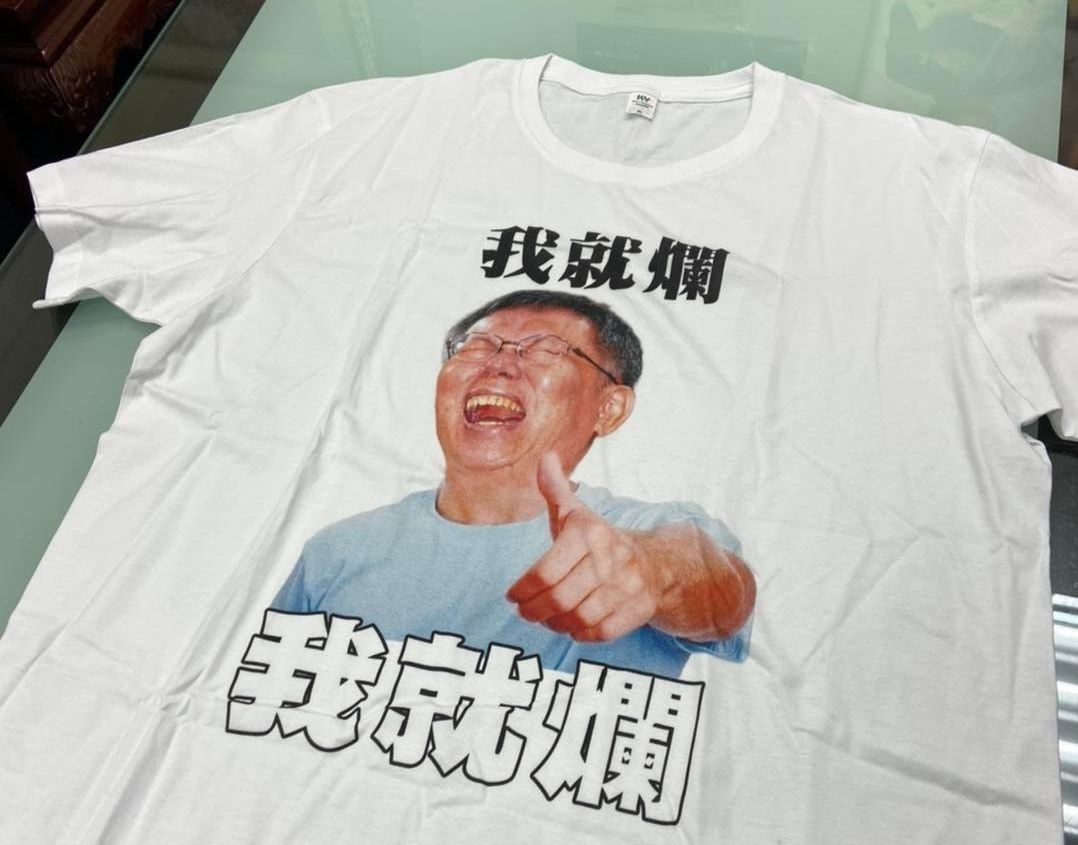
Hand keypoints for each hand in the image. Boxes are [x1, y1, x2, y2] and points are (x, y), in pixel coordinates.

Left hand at [505, 452, 664, 641]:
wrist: (654, 562)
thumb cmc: (598, 540)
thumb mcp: (575, 513)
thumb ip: (555, 489)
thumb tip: (545, 457)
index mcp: (589, 532)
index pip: (546, 571)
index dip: (523, 589)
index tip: (512, 596)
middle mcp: (610, 558)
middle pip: (560, 598)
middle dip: (534, 611)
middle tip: (524, 612)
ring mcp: (627, 585)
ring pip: (578, 618)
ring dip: (555, 624)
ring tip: (546, 619)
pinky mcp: (639, 608)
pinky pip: (602, 632)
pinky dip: (580, 635)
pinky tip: (571, 627)